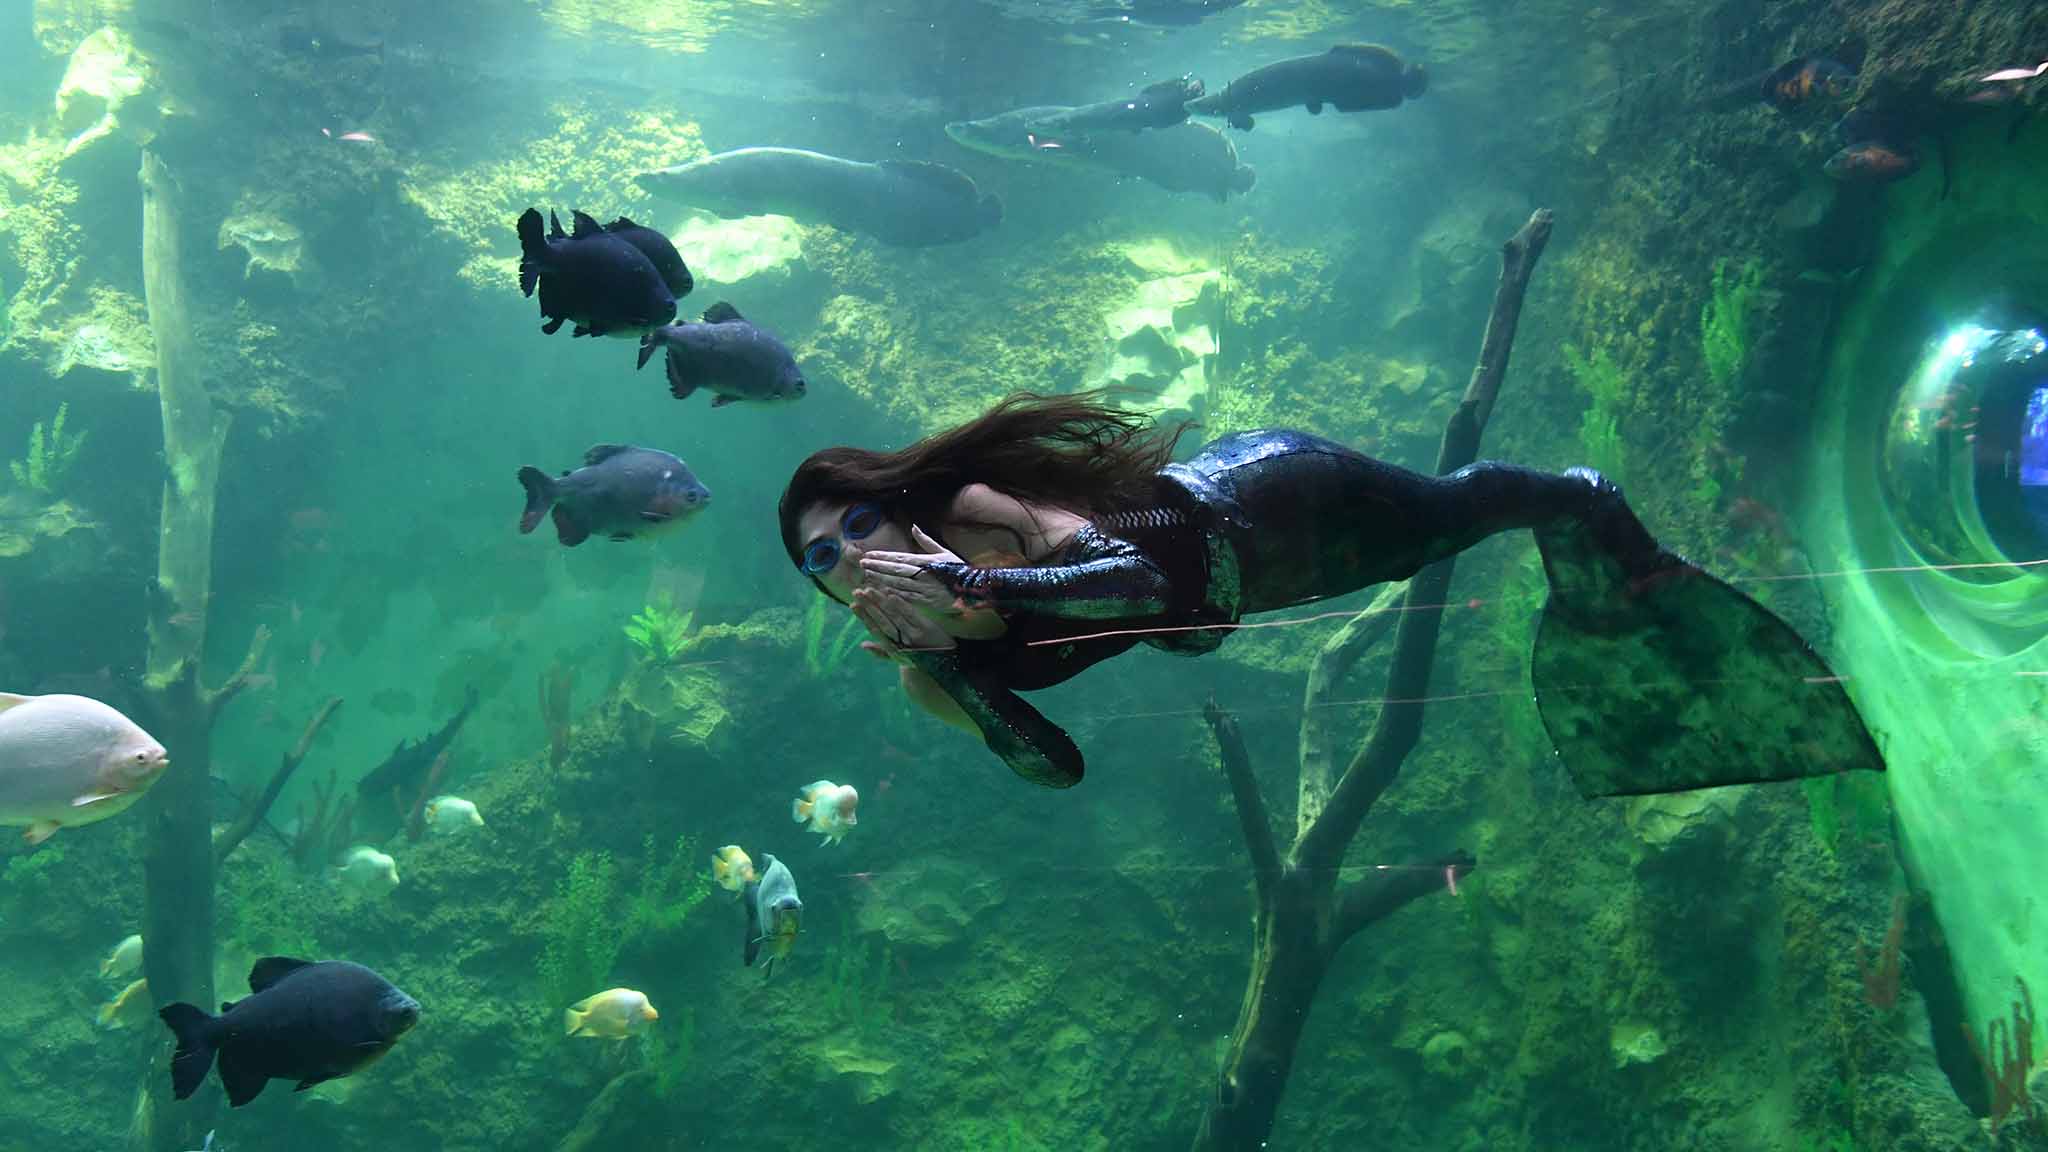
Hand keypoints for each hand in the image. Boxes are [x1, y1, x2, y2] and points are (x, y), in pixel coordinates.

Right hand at [851, 585, 955, 656]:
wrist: (945, 665)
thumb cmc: (919, 659)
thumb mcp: (900, 658)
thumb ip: (881, 652)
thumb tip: (863, 645)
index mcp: (894, 648)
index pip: (876, 630)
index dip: (864, 618)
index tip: (853, 605)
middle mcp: (902, 641)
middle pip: (882, 621)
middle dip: (869, 606)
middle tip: (856, 592)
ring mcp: (914, 634)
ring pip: (893, 615)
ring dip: (880, 601)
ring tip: (868, 589)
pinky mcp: (925, 627)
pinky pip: (910, 614)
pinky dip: (900, 604)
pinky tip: (890, 594)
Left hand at [860, 525, 979, 620]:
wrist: (975, 590)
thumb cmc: (958, 570)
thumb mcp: (944, 552)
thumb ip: (926, 541)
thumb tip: (914, 526)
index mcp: (927, 561)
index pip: (899, 558)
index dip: (883, 557)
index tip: (869, 555)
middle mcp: (924, 574)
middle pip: (895, 570)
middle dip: (877, 567)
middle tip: (862, 564)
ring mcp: (925, 589)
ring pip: (898, 584)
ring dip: (881, 580)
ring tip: (867, 575)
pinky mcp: (927, 602)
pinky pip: (907, 598)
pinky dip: (893, 595)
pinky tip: (881, 592)